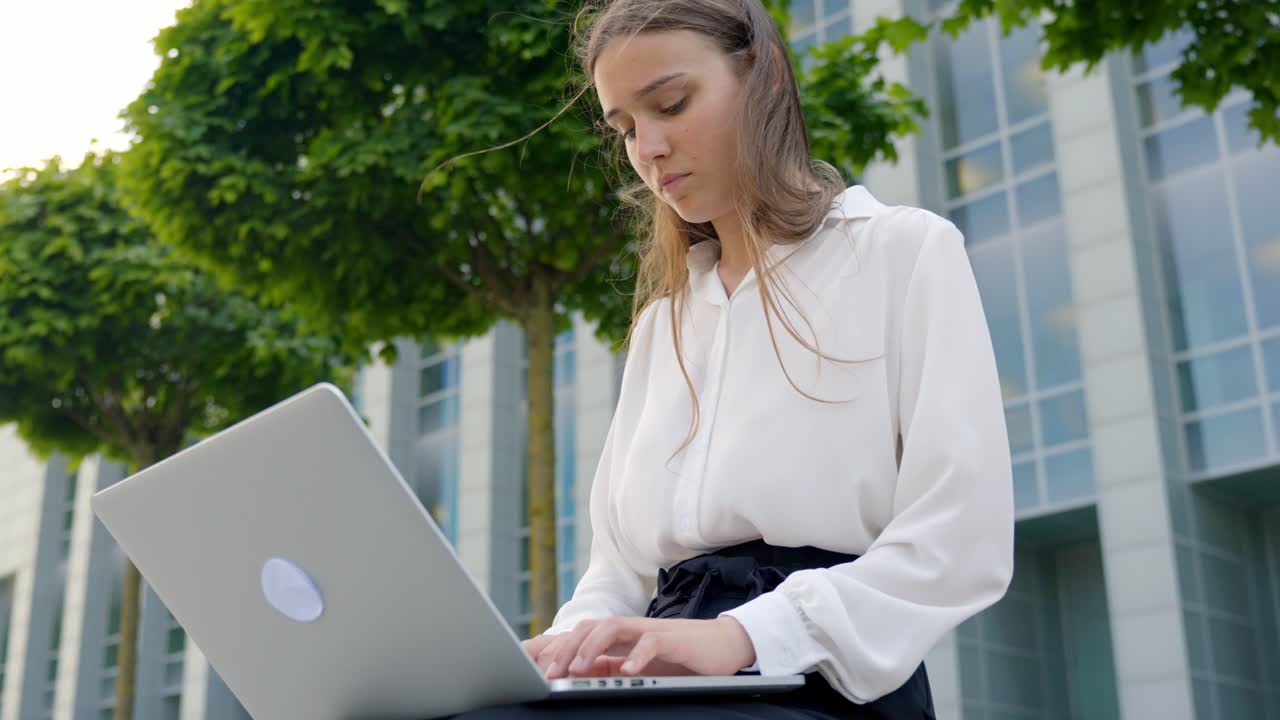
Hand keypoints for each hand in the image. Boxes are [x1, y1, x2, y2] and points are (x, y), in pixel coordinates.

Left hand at [524, 616, 756, 678]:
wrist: (723, 645)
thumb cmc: (681, 657)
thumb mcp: (641, 666)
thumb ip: (614, 667)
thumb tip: (582, 678)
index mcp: (621, 636)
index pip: (582, 634)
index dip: (559, 649)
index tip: (540, 671)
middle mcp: (631, 629)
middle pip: (590, 627)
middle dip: (567, 648)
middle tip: (551, 674)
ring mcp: (651, 630)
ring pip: (613, 628)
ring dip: (592, 647)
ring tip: (579, 669)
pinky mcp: (673, 638)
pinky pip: (652, 642)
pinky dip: (638, 655)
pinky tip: (627, 670)